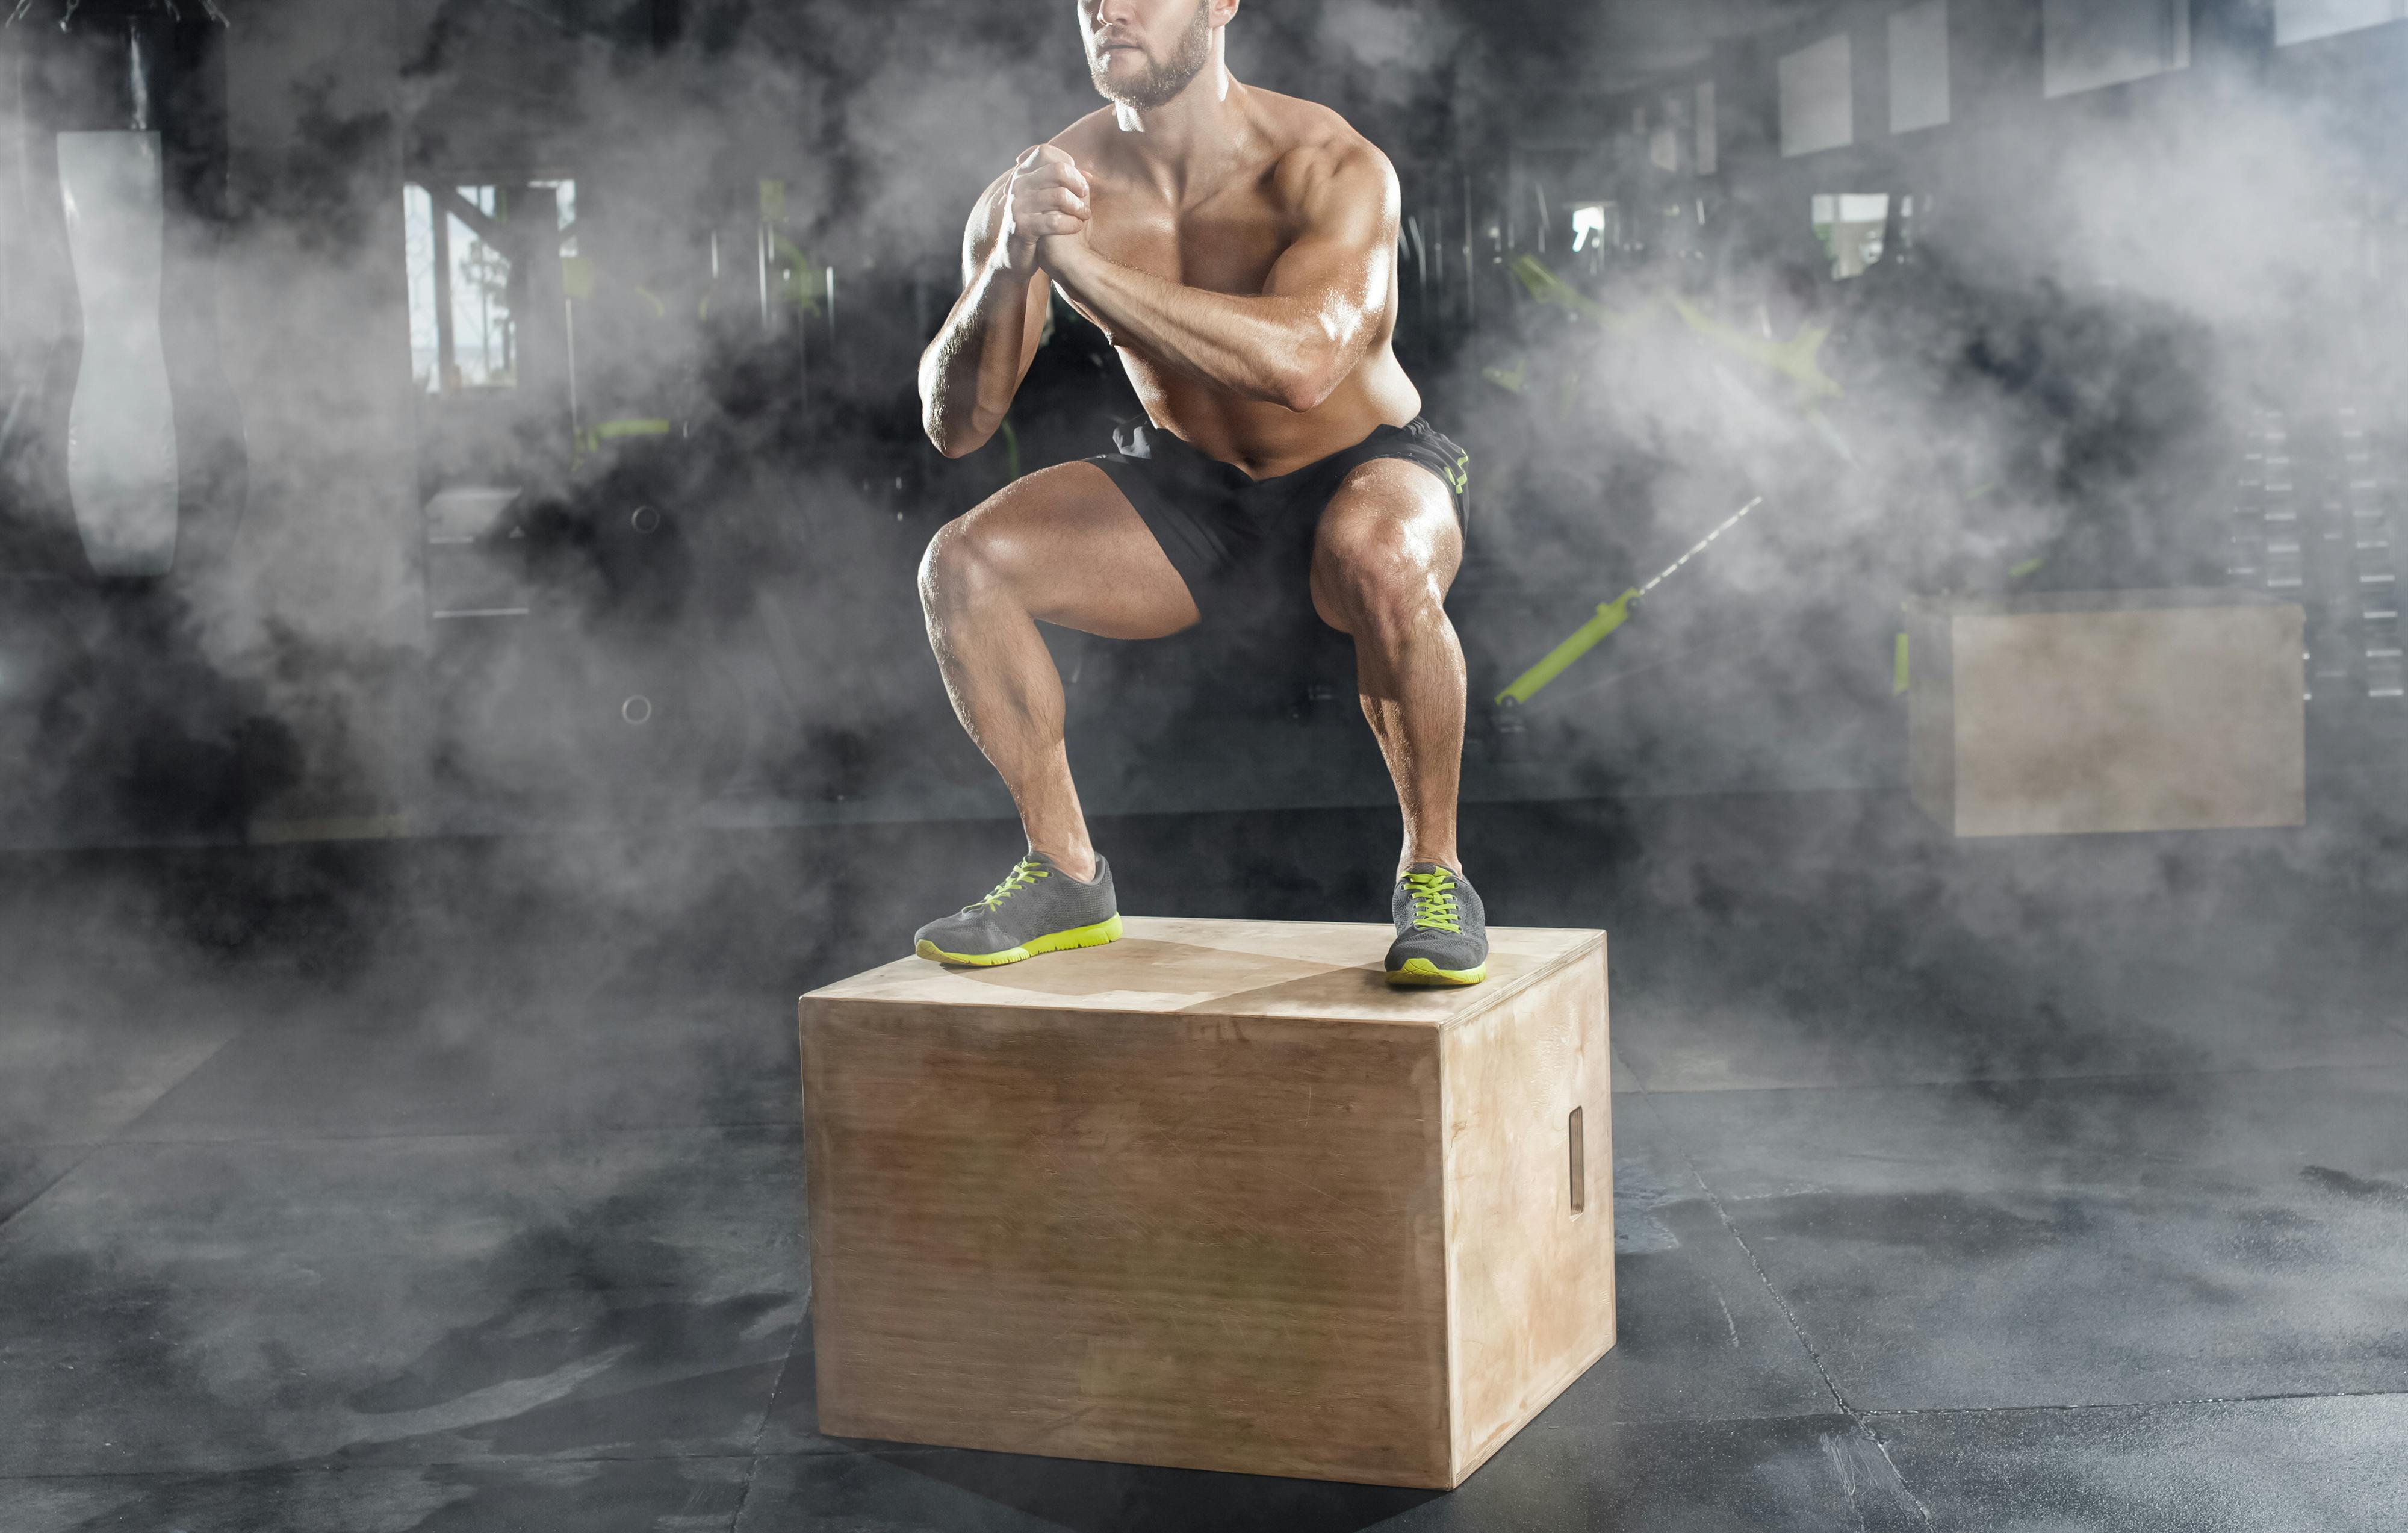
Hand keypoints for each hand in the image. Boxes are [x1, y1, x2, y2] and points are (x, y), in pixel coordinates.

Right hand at [998, 143, 1091, 274]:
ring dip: (1079, 206)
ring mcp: (1017, 206)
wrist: (1014, 255)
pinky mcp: (1022, 227)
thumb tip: (1089, 174)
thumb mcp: (1047, 200)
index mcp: (1022, 175)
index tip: (1075, 178)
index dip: (1066, 161)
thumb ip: (1064, 185)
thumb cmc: (1037, 224)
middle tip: (1085, 195)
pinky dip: (1072, 224)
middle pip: (1057, 169)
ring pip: (1060, 196)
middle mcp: (1017, 186)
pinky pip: (1055, 221)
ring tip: (1085, 215)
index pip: (1045, 151)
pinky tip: (1077, 227)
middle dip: (1078, 183)